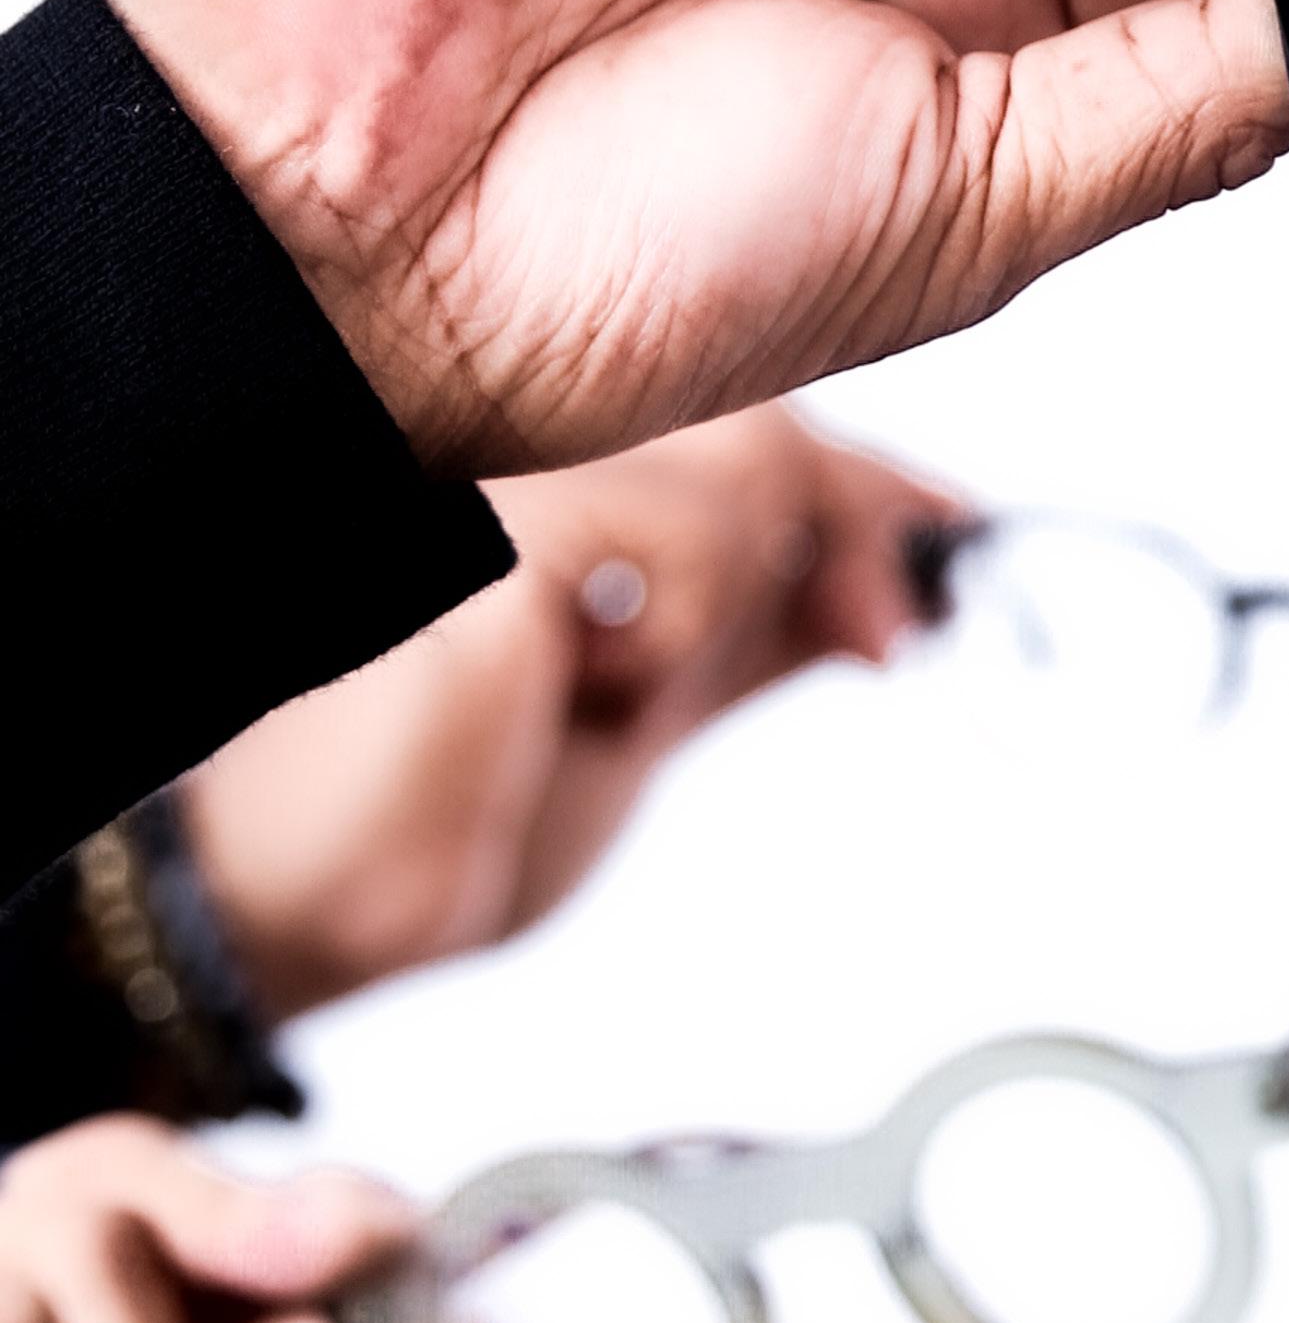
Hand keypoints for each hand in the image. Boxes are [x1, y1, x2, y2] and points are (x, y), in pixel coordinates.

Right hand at [180, 407, 954, 1017]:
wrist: (307, 898)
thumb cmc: (447, 812)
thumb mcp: (647, 712)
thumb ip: (749, 633)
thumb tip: (886, 590)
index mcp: (555, 469)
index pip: (747, 424)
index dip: (860, 482)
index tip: (947, 528)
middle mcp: (523, 436)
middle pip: (762, 424)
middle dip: (844, 532)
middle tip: (872, 639)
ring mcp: (497, 456)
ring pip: (746, 466)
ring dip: (736, 609)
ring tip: (622, 692)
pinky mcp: (487, 513)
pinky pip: (686, 532)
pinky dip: (682, 630)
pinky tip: (585, 688)